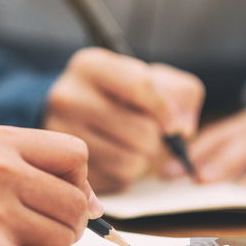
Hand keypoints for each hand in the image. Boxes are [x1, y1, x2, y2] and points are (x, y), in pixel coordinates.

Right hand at [0, 125, 101, 245]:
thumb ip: (41, 166)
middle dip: (72, 217)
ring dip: (54, 241)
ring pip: (63, 235)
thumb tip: (96, 205)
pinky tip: (6, 244)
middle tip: (51, 219)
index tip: (61, 187)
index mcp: (0, 139)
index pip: (75, 153)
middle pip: (76, 200)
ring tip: (29, 232)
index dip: (77, 176)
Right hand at [44, 48, 203, 191]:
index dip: (167, 109)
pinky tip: (117, 157)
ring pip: (131, 161)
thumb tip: (182, 130)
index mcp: (89, 65)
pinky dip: (127, 173)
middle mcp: (67, 97)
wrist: (81, 113)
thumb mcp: (154, 78)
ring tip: (133, 145)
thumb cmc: (124, 94)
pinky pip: (117, 180)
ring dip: (144, 158)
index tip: (173, 123)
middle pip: (141, 131)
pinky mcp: (67, 167)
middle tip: (148, 133)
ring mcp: (62, 135)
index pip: (140, 86)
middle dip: (157, 138)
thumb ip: (182, 93)